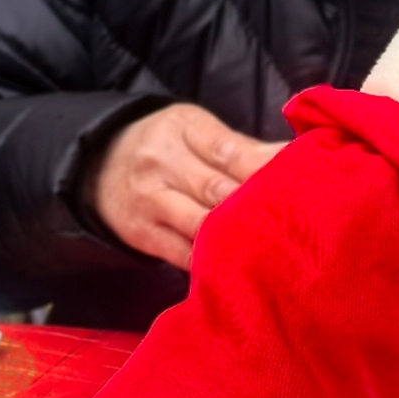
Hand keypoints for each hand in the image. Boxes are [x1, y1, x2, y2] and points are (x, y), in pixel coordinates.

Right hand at [88, 102, 281, 270]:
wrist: (97, 166)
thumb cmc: (166, 145)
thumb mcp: (197, 131)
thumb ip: (246, 148)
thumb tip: (301, 156)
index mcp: (184, 128)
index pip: (226, 149)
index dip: (261, 170)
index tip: (297, 185)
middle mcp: (163, 163)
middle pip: (216, 189)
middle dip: (256, 207)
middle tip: (297, 224)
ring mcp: (151, 201)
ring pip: (200, 225)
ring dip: (237, 239)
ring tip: (276, 251)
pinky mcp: (144, 236)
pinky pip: (183, 254)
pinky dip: (213, 263)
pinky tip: (241, 269)